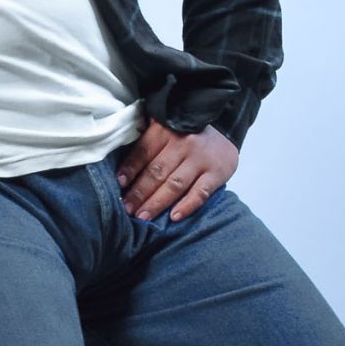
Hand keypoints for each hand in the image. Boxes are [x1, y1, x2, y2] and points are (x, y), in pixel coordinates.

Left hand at [114, 121, 237, 222]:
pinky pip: (200, 192)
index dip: (130, 169)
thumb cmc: (186, 134)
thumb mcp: (165, 128)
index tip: (119, 184)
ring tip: (143, 217)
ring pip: (175, 184)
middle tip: (127, 209)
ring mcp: (200, 159)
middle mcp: (182, 144)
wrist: (225, 129)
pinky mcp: (217, 173)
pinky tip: (173, 217)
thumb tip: (122, 169)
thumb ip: (147, 142)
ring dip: (157, 203)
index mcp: (165, 131)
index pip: (144, 152)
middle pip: (157, 171)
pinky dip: (187, 206)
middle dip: (139, 192)